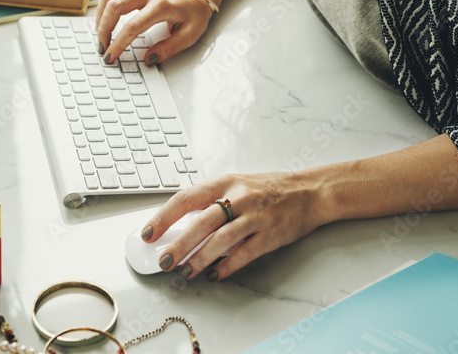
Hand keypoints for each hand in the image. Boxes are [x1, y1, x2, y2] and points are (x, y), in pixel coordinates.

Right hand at [95, 0, 214, 64]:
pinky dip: (104, 5)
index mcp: (162, 5)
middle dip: (103, 30)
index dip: (118, 44)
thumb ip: (169, 48)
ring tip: (100, 34)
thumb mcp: (190, 34)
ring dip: (100, 16)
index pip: (132, 26)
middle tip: (102, 48)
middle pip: (115, 7)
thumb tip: (149, 59)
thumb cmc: (195, 10)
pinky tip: (104, 19)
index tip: (111, 56)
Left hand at [140, 171, 325, 280]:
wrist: (308, 191)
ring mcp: (255, 216)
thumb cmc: (268, 189)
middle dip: (179, 244)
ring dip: (200, 258)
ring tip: (186, 271)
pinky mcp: (270, 235)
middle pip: (201, 222)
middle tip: (163, 261)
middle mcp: (238, 197)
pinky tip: (215, 275)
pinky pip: (244, 253)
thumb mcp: (237, 184)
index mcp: (225, 182)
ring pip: (221, 240)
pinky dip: (227, 266)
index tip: (148, 233)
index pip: (187, 198)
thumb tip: (179, 225)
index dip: (164, 217)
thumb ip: (211, 201)